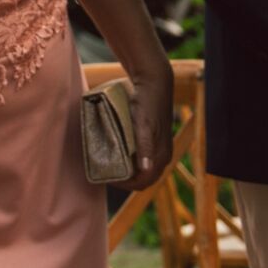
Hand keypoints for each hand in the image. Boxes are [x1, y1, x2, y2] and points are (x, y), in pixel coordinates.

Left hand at [117, 67, 174, 190]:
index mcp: (161, 155)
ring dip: (128, 172)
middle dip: (124, 181)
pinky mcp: (156, 141)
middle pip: (144, 179)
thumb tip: (146, 169)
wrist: (155, 82)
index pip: (143, 182)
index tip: (105, 178)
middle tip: (104, 173)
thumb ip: (144, 146)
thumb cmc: (147, 102)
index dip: (124, 185)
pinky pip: (144, 160)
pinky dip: (131, 163)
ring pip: (144, 170)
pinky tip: (119, 155)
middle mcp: (163, 155)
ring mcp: (160, 148)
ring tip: (109, 165)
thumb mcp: (143, 123)